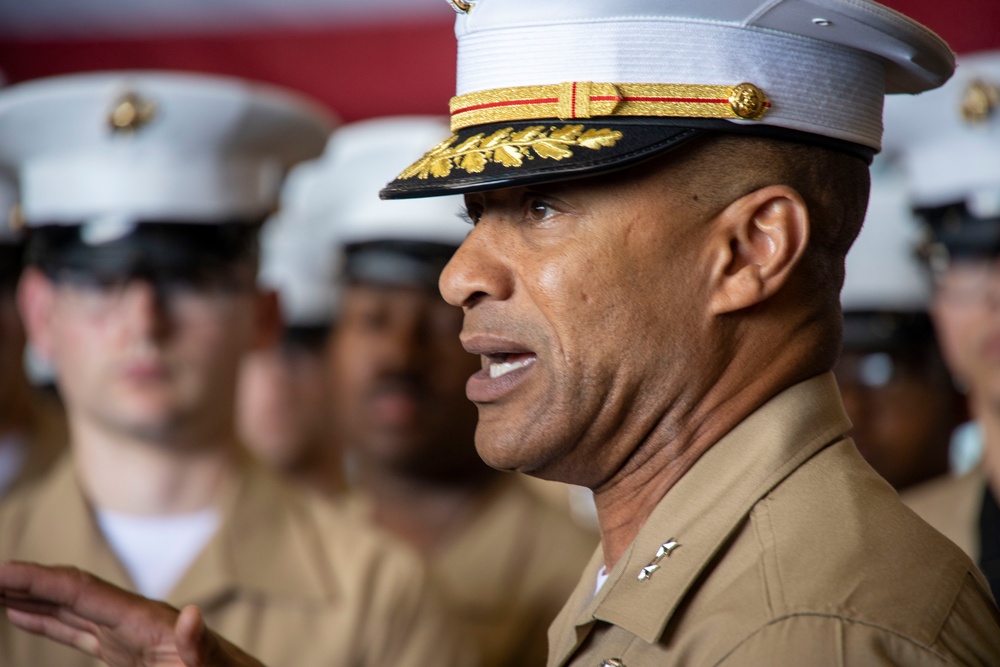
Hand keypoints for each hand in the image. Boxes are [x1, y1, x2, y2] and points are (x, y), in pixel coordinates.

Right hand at [0, 561, 265, 666]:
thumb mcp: (211, 664)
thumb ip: (199, 643)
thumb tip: (193, 614)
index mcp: (142, 618)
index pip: (81, 592)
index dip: (39, 580)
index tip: (0, 570)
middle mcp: (128, 617)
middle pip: (66, 591)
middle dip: (23, 580)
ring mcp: (123, 631)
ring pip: (65, 608)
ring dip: (26, 596)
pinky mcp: (122, 648)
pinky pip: (74, 629)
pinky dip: (45, 619)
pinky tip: (21, 613)